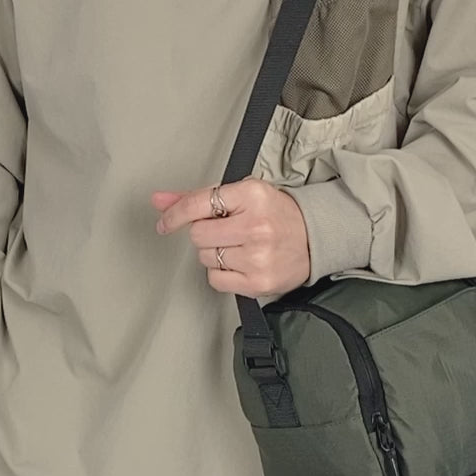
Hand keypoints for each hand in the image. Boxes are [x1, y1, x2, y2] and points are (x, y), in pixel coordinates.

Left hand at [151, 178, 310, 297]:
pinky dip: (220, 272)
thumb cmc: (275, 213)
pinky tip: (239, 261)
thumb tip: (160, 200)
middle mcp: (256, 225)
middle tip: (224, 229)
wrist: (314, 237)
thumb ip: (197, 196)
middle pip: (198, 234)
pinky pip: (215, 279)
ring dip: (213, 252)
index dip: (175, 214)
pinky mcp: (258, 282)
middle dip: (204, 232)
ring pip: (205, 257)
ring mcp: (258, 256)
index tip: (165, 221)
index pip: (198, 203)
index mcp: (251, 195)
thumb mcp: (240, 193)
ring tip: (238, 244)